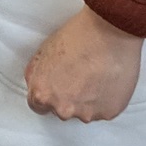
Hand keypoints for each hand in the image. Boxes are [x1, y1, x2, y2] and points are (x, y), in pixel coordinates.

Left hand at [24, 8, 141, 121]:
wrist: (110, 31)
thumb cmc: (78, 36)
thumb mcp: (43, 51)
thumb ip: (36, 75)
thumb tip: (36, 85)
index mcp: (43, 95)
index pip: (39, 106)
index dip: (49, 92)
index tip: (58, 84)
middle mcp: (63, 110)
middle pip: (62, 109)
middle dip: (69, 96)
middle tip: (80, 74)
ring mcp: (87, 114)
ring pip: (85, 111)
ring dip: (88, 99)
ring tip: (97, 74)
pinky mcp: (108, 113)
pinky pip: (104, 110)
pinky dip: (106, 99)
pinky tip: (108, 79)